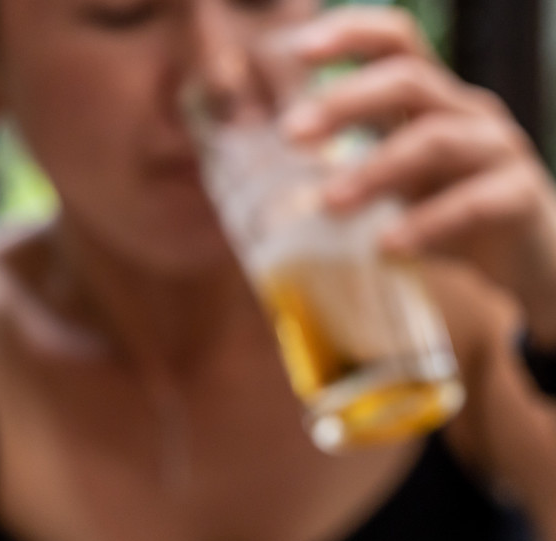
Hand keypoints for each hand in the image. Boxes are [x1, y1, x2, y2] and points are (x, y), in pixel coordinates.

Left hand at [280, 6, 555, 343]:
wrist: (527, 260)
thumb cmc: (446, 212)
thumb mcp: (395, 181)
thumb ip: (347, 164)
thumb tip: (258, 173)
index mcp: (429, 99)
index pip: (395, 42)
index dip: (350, 34)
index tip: (297, 50)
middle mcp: (464, 112)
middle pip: (407, 80)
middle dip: (344, 102)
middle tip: (290, 134)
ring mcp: (496, 150)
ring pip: (436, 139)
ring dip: (375, 170)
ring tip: (328, 205)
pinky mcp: (519, 197)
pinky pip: (474, 202)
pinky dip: (426, 225)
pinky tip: (387, 248)